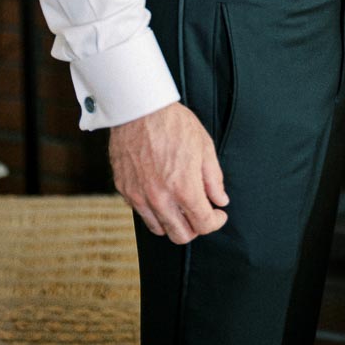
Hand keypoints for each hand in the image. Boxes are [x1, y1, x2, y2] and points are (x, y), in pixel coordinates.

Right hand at [109, 101, 228, 244]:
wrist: (139, 108)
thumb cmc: (173, 123)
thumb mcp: (204, 146)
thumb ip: (213, 179)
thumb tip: (220, 200)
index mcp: (183, 187)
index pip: (203, 224)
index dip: (216, 222)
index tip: (218, 214)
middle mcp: (160, 198)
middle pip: (181, 235)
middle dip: (196, 227)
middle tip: (201, 212)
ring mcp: (139, 196)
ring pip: (159, 229)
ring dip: (174, 222)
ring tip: (181, 205)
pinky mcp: (124, 190)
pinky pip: (141, 213)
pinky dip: (154, 211)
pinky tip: (162, 194)